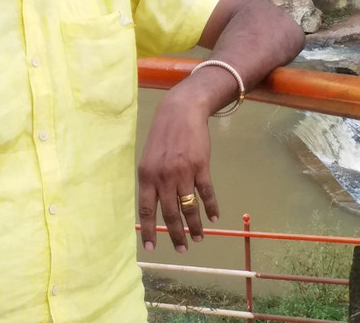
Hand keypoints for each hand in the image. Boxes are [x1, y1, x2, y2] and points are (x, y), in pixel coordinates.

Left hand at [137, 88, 218, 252]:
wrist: (181, 111)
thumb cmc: (163, 135)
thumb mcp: (149, 157)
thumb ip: (151, 180)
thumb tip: (154, 206)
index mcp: (146, 176)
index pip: (146, 210)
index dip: (149, 231)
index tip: (152, 248)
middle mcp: (163, 177)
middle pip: (170, 214)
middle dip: (176, 234)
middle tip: (182, 248)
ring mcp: (183, 172)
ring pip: (189, 207)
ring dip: (195, 226)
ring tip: (199, 238)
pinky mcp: (201, 167)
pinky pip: (206, 193)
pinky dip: (211, 208)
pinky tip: (213, 218)